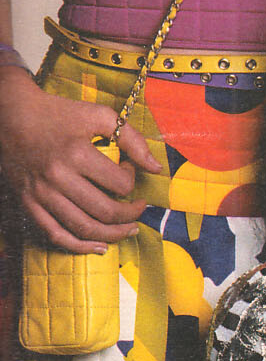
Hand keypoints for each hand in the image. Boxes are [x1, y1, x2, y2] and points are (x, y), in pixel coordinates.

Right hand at [0, 70, 159, 249]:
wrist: (10, 115)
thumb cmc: (58, 113)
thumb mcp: (99, 115)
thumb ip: (132, 139)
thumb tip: (157, 168)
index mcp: (77, 154)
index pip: (120, 184)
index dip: (133, 180)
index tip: (130, 170)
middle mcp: (58, 178)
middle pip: (105, 212)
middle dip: (131, 215)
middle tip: (140, 209)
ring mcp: (41, 194)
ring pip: (83, 228)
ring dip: (112, 235)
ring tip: (128, 231)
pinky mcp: (28, 204)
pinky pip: (55, 235)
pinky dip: (79, 246)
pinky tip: (100, 247)